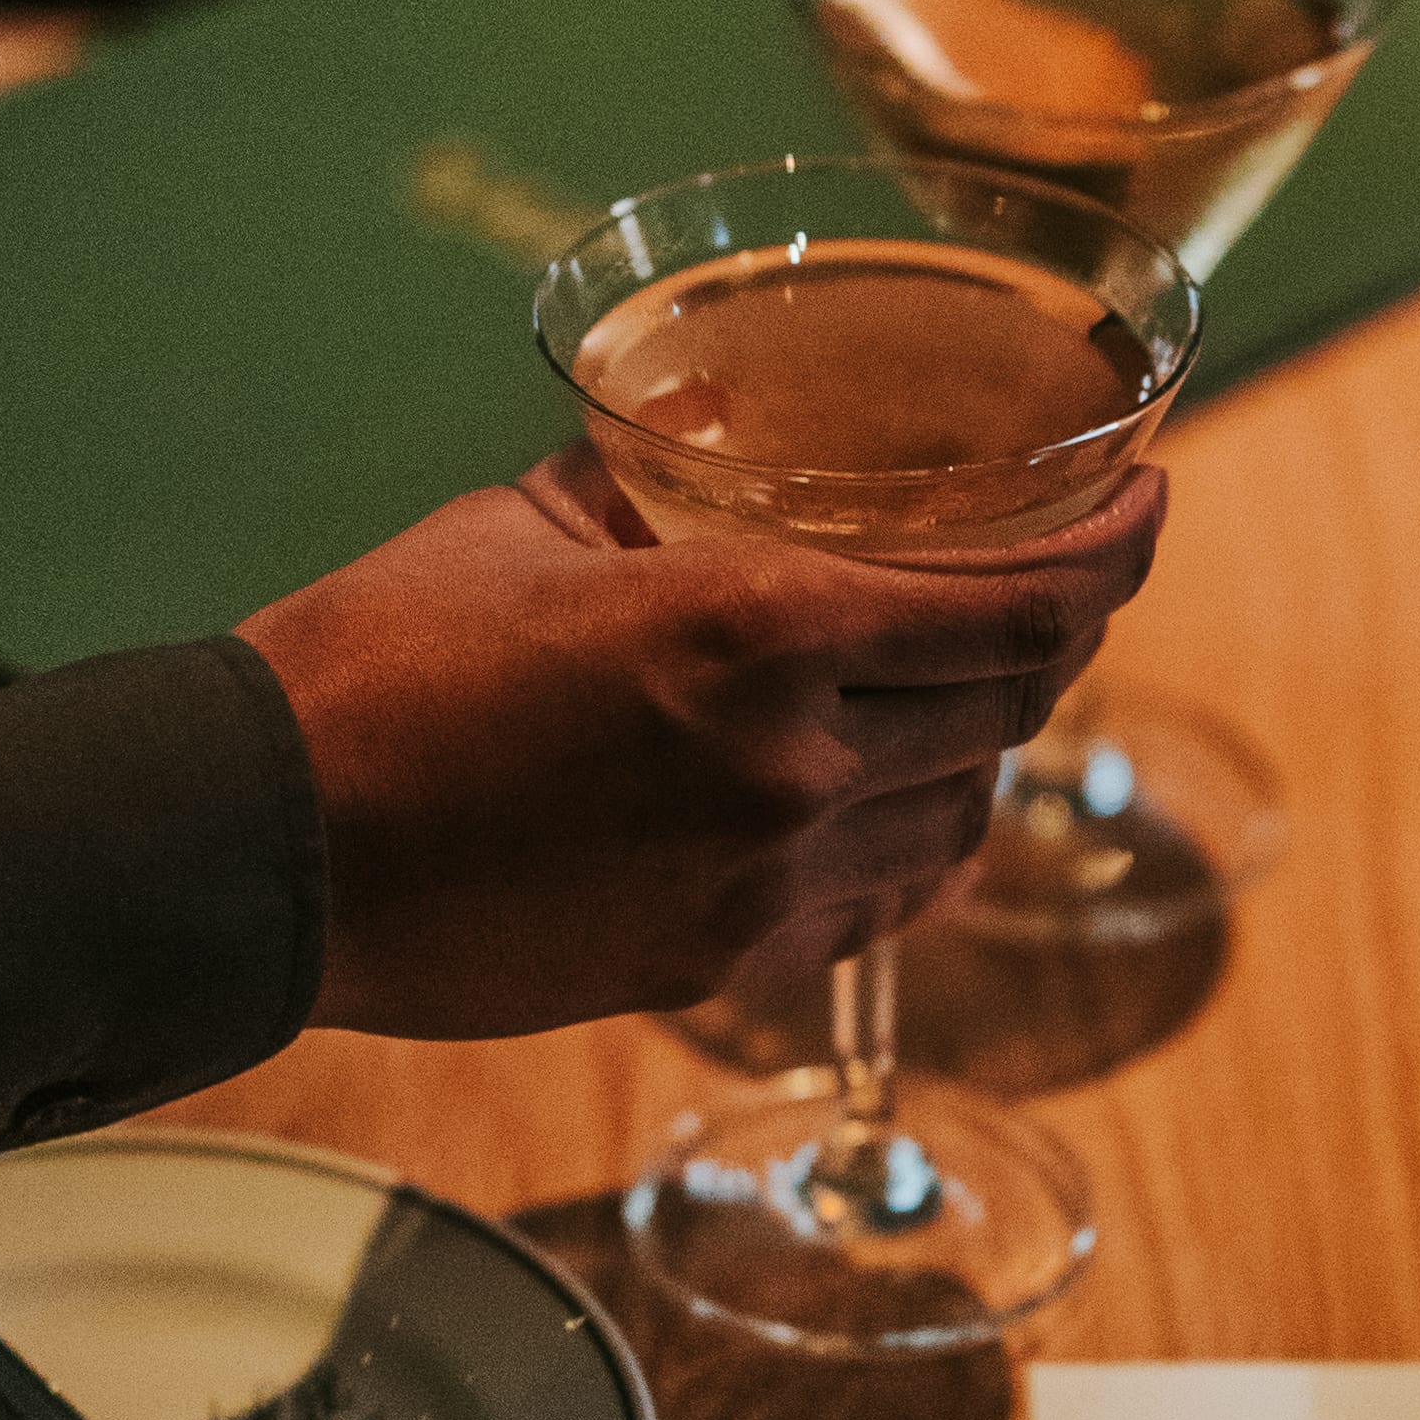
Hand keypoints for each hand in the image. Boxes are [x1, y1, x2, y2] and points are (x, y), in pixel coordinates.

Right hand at [240, 450, 1162, 1040]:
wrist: (265, 847)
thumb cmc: (374, 664)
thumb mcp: (528, 522)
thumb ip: (654, 491)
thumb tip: (709, 454)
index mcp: (756, 629)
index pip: (1019, 603)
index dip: (1119, 552)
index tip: (1154, 503)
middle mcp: (792, 763)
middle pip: (1012, 705)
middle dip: (1054, 634)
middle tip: (1058, 579)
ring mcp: (763, 881)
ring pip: (959, 812)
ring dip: (980, 744)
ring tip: (957, 687)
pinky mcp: (717, 964)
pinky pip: (877, 903)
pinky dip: (911, 844)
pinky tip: (888, 803)